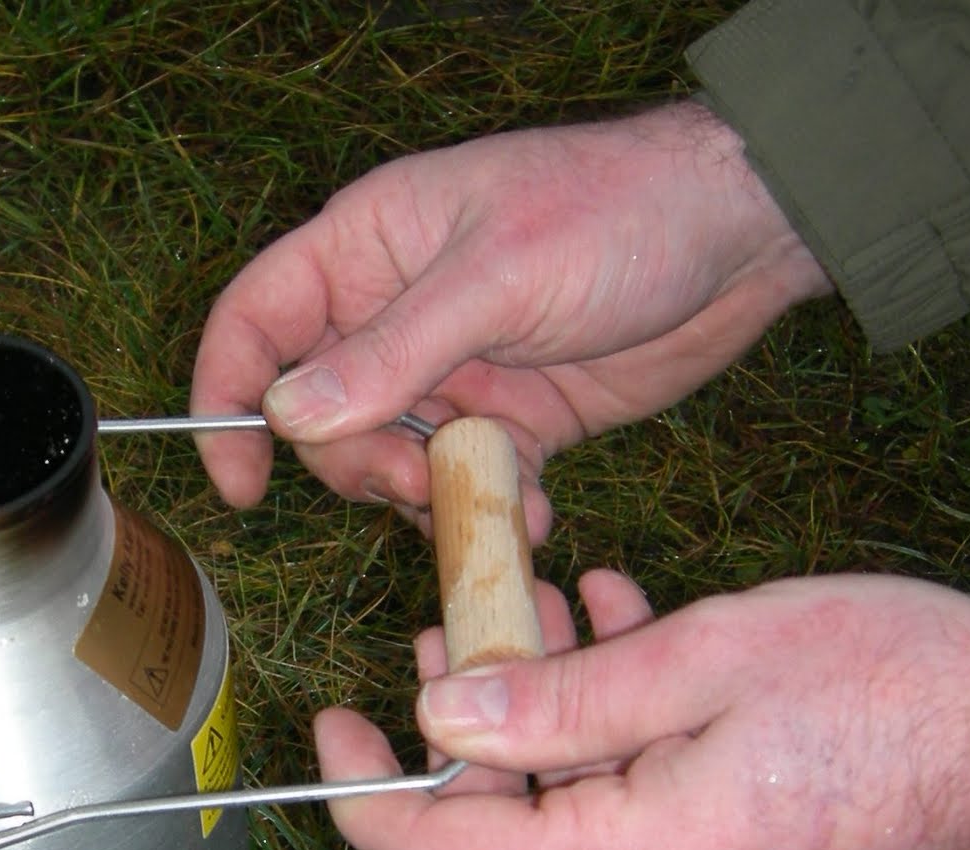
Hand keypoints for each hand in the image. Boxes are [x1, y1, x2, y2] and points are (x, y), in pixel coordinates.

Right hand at [191, 102, 829, 537]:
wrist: (741, 239)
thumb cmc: (616, 213)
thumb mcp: (496, 276)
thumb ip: (392, 352)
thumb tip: (287, 414)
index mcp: (368, 248)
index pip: (258, 322)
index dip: (228, 398)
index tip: (241, 482)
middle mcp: (395, 316)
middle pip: (320, 416)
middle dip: (358, 465)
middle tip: (421, 480)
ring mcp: (451, 374)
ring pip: (390, 462)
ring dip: (424, 498)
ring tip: (493, 497)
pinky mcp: (509, 423)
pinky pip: (465, 487)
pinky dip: (488, 513)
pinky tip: (533, 515)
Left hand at [314, 573, 969, 849]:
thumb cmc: (901, 691)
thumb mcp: (705, 657)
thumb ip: (557, 697)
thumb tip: (441, 718)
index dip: (365, 796)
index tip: (331, 723)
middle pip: (501, 842)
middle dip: (465, 734)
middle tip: (460, 627)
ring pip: (567, 824)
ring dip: (541, 725)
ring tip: (544, 611)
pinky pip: (633, 826)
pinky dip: (609, 745)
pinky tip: (622, 643)